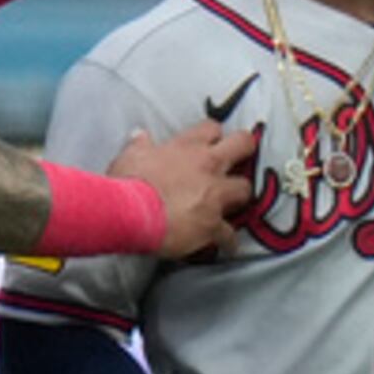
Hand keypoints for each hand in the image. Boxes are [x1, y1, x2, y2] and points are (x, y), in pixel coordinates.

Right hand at [106, 119, 257, 257]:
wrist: (130, 213)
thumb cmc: (128, 182)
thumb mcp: (130, 157)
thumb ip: (139, 146)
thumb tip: (140, 135)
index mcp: (187, 147)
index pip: (212, 128)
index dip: (214, 135)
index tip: (212, 142)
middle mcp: (208, 166)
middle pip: (243, 145)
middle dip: (245, 150)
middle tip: (240, 159)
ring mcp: (214, 195)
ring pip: (245, 189)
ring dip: (240, 196)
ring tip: (233, 205)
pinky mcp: (213, 225)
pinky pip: (230, 235)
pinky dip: (228, 241)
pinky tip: (227, 246)